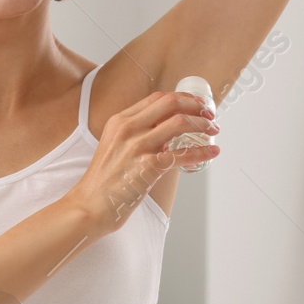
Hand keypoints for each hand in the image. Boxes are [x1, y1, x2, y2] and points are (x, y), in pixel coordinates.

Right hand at [65, 90, 218, 236]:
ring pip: (180, 123)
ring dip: (202, 125)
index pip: (157, 98)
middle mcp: (128, 128)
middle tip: (210, 113)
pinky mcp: (148, 167)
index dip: (183, 97)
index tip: (197, 103)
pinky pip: (182, 154)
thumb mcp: (114, 146)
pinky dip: (202, 151)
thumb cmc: (103, 181)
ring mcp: (138, 146)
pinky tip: (212, 152)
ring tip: (213, 130)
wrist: (90, 206)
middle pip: (171, 103)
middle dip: (196, 106)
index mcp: (120, 120)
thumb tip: (168, 135)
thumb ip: (137, 135)